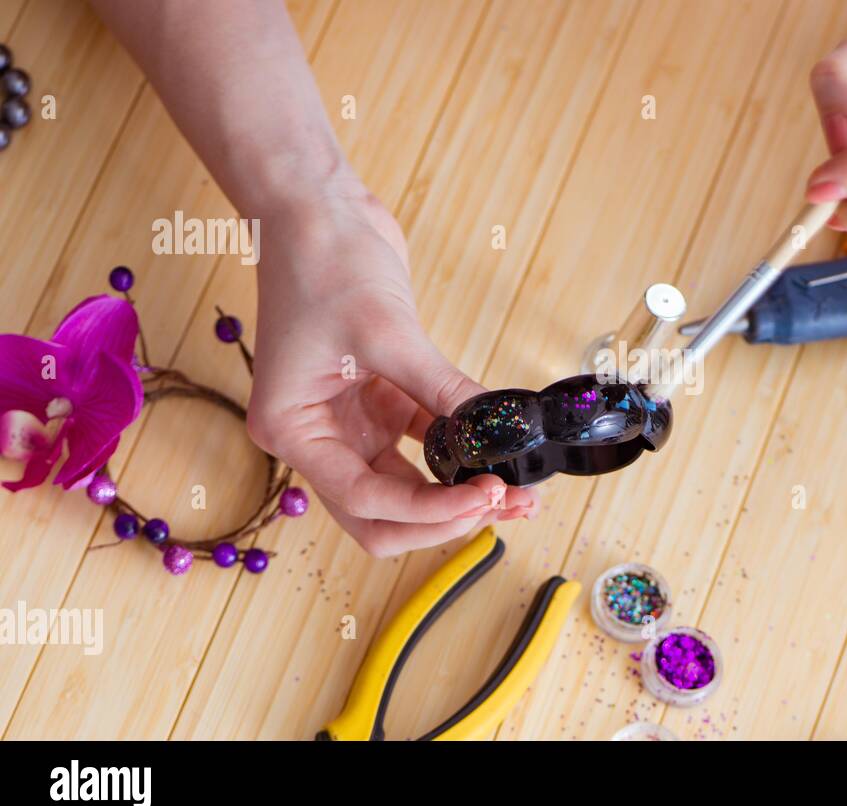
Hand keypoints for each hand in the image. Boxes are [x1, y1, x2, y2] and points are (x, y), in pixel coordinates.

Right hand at [246, 176, 535, 557]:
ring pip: (404, 490)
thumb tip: (500, 432)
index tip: (482, 498)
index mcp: (292, 430)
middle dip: (440, 519)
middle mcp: (316, 436)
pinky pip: (424, 447)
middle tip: (499, 505)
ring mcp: (350, 422)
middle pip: (379, 514)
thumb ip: (443, 390)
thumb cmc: (323, 261)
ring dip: (455, 497)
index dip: (426, 510)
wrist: (318, 208)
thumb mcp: (388, 333)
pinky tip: (502, 458)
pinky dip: (460, 457)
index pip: (361, 499)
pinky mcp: (382, 400)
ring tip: (516, 496)